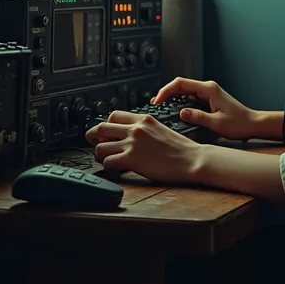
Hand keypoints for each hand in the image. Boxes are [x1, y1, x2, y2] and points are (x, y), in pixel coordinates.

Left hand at [85, 110, 200, 182]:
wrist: (192, 159)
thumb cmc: (181, 148)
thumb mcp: (161, 129)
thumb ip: (144, 129)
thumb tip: (129, 136)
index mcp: (144, 119)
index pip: (114, 115)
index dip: (105, 124)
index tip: (104, 131)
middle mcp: (136, 128)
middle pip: (102, 127)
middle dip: (92, 136)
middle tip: (93, 142)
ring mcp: (133, 143)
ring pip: (100, 146)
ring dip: (99, 154)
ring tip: (105, 159)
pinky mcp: (132, 159)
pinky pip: (107, 162)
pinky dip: (107, 166)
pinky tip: (113, 168)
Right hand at [151, 77, 255, 140]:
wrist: (253, 124)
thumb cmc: (239, 123)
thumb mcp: (217, 123)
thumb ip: (198, 117)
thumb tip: (181, 113)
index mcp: (209, 89)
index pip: (181, 83)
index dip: (166, 90)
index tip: (158, 101)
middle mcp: (207, 88)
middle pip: (181, 86)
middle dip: (166, 94)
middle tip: (155, 105)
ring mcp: (208, 93)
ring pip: (185, 92)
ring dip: (173, 98)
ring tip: (161, 108)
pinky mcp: (209, 100)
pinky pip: (191, 98)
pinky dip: (180, 103)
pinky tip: (175, 111)